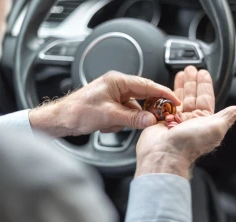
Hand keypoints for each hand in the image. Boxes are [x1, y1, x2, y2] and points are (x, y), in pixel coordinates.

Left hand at [29, 71, 180, 136]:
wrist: (60, 119)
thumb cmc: (77, 111)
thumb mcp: (109, 116)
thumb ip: (132, 118)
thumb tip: (151, 120)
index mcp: (118, 81)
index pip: (147, 85)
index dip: (164, 93)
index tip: (176, 101)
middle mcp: (117, 86)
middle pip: (143, 97)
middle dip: (145, 110)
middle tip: (155, 119)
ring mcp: (114, 96)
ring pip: (134, 108)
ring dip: (128, 119)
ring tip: (113, 123)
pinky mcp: (111, 105)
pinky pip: (125, 114)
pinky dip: (120, 122)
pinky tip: (108, 125)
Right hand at [136, 66, 235, 178]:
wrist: (166, 153)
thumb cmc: (191, 143)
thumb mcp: (217, 126)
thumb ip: (229, 115)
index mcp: (204, 121)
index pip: (206, 98)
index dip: (205, 85)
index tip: (203, 73)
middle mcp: (190, 121)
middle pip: (192, 96)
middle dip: (192, 82)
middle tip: (191, 69)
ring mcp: (175, 121)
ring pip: (178, 99)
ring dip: (180, 86)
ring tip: (180, 73)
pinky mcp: (161, 122)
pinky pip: (164, 106)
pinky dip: (165, 96)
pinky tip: (166, 88)